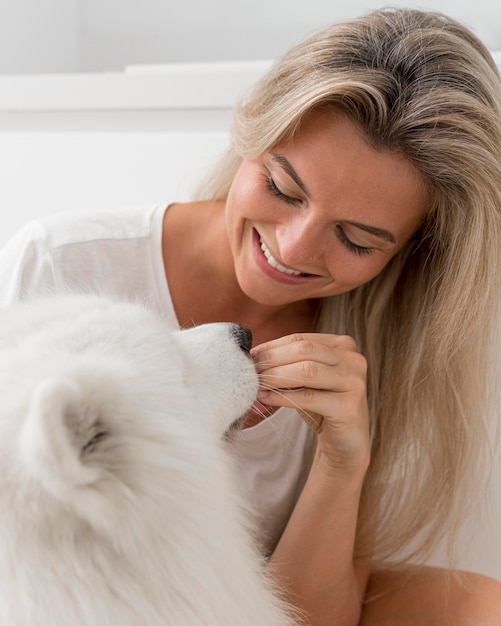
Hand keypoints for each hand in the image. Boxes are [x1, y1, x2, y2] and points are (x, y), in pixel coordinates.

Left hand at [251, 333, 370, 476]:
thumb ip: (287, 365)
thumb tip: (253, 358)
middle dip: (272, 360)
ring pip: (307, 371)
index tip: (250, 357)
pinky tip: (266, 399)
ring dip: (275, 377)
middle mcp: (353, 359)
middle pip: (304, 350)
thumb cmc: (323, 406)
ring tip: (256, 385)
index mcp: (343, 346)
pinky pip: (309, 397)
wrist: (346, 442)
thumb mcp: (306, 380)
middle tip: (249, 371)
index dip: (272, 347)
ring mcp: (354, 382)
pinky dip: (282, 397)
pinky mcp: (349, 407)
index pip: (301, 339)